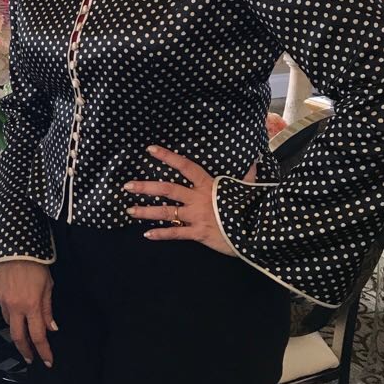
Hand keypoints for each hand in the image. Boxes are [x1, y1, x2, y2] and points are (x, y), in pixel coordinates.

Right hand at [0, 260, 55, 366]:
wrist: (16, 247)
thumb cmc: (36, 264)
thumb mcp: (48, 286)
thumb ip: (48, 309)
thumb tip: (51, 327)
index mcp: (32, 305)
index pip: (38, 336)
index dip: (43, 351)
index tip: (48, 361)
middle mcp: (16, 307)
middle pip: (18, 338)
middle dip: (25, 351)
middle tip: (31, 359)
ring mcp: (4, 302)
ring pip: (10, 325)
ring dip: (18, 334)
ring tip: (25, 338)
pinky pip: (4, 312)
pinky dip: (12, 319)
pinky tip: (17, 318)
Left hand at [123, 144, 257, 255]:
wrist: (256, 232)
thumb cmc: (251, 208)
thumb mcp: (247, 189)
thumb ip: (247, 176)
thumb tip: (256, 161)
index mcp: (208, 184)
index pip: (185, 166)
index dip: (167, 157)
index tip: (150, 149)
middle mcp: (198, 198)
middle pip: (167, 189)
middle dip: (145, 187)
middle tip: (127, 185)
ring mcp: (196, 216)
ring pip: (166, 212)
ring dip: (146, 211)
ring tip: (129, 210)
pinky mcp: (198, 233)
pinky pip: (175, 233)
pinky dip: (161, 234)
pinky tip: (147, 234)